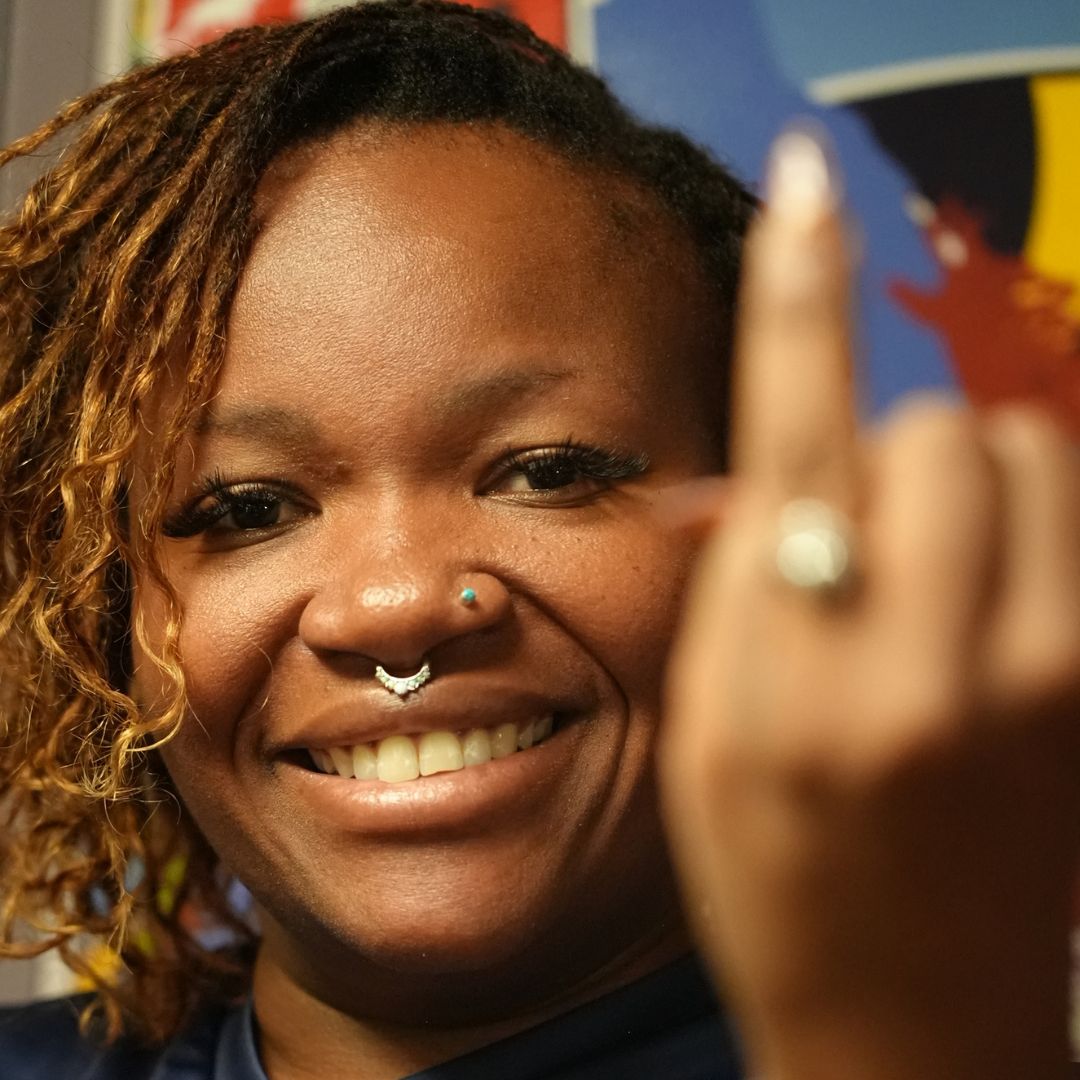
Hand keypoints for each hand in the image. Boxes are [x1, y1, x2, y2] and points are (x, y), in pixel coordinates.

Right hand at [658, 129, 1079, 1079]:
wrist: (910, 1025)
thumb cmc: (776, 880)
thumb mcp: (706, 731)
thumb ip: (742, 583)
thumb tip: (780, 464)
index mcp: (788, 673)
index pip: (795, 435)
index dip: (793, 297)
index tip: (801, 187)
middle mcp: (920, 663)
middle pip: (941, 427)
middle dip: (894, 452)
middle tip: (859, 539)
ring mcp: (1040, 679)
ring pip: (1026, 454)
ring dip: (971, 484)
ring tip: (931, 580)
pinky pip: (1076, 521)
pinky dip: (1025, 534)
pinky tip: (985, 618)